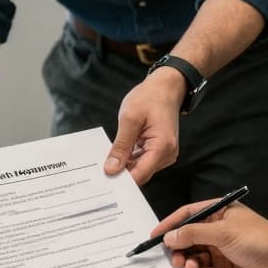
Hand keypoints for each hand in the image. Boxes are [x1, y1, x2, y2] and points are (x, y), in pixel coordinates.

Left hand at [104, 69, 187, 184]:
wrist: (165, 88)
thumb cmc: (150, 98)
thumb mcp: (129, 119)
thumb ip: (121, 146)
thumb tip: (111, 169)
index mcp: (162, 147)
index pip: (141, 174)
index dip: (122, 180)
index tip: (104, 179)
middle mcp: (167, 154)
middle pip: (141, 174)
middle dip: (121, 173)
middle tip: (100, 169)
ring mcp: (164, 154)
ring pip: (140, 169)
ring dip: (125, 165)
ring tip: (109, 157)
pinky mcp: (159, 151)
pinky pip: (142, 161)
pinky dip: (130, 159)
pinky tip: (119, 153)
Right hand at [157, 201, 267, 267]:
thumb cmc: (261, 242)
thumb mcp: (225, 233)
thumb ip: (194, 234)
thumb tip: (168, 236)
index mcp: (220, 213)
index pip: (188, 215)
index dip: (170, 225)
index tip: (154, 237)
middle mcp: (219, 231)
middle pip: (188, 239)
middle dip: (180, 251)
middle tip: (177, 262)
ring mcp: (222, 251)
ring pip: (195, 258)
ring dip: (193, 266)